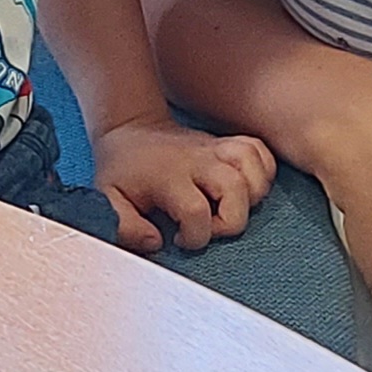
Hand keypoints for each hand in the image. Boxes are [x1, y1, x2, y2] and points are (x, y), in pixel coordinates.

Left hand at [92, 116, 277, 255]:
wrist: (130, 129)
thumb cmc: (122, 170)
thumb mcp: (108, 200)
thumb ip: (125, 228)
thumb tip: (156, 243)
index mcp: (169, 176)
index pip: (196, 211)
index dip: (194, 237)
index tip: (178, 239)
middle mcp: (199, 160)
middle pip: (236, 190)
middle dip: (230, 221)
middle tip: (208, 226)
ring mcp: (216, 148)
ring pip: (255, 169)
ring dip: (250, 197)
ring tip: (227, 208)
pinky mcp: (227, 143)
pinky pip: (261, 153)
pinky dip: (263, 173)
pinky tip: (245, 189)